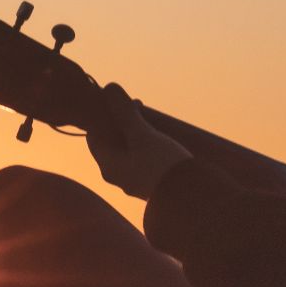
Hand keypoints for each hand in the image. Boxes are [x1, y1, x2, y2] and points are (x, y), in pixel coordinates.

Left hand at [87, 84, 194, 201]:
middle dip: (121, 120)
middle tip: (135, 104)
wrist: (190, 199)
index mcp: (108, 165)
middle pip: (111, 141)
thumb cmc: (161, 166)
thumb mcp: (142, 135)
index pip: (94, 134)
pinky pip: (141, 157)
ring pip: (128, 148)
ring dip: (134, 130)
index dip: (102, 115)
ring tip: (149, 116)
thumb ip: (124, 112)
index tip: (116, 100)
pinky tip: (159, 135)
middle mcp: (118, 174)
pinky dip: (145, 143)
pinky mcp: (151, 181)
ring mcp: (134, 179)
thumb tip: (108, 88)